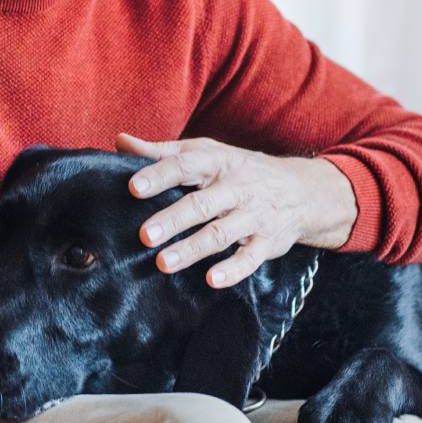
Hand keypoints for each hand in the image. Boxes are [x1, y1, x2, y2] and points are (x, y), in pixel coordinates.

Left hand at [115, 133, 356, 287]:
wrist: (301, 190)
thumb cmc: (238, 171)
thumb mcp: (205, 153)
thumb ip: (162, 152)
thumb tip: (120, 142)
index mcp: (217, 162)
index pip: (185, 165)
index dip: (159, 175)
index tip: (133, 187)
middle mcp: (236, 187)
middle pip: (201, 204)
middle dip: (173, 219)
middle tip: (144, 235)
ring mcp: (253, 216)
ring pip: (221, 233)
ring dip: (193, 248)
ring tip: (163, 263)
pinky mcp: (266, 242)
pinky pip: (250, 258)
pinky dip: (233, 270)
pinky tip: (212, 280)